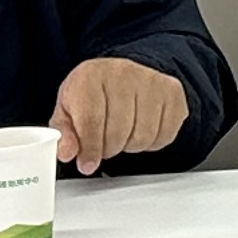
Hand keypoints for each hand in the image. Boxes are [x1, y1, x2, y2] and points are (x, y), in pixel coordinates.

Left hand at [52, 55, 188, 175]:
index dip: (90, 148)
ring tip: (122, 134)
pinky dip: (152, 142)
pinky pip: (165, 135)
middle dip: (109, 148)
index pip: (92, 120)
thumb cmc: (92, 94)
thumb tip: (67, 152)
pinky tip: (140, 129)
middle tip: (104, 144)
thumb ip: (64, 133)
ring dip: (130, 146)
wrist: (120, 75)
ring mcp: (151, 81)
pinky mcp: (172, 92)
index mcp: (90, 76)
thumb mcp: (67, 110)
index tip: (87, 164)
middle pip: (118, 131)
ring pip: (143, 136)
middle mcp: (122, 73)